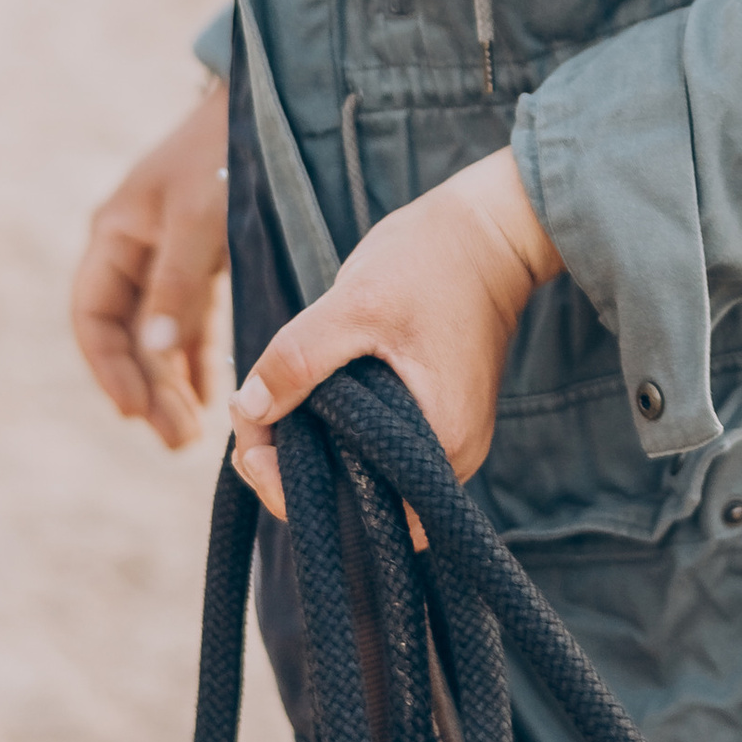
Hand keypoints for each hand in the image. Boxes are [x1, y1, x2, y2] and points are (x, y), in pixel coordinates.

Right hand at [70, 80, 228, 450]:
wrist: (268, 105)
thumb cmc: (224, 152)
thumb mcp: (199, 216)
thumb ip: (177, 283)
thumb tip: (155, 352)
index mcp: (114, 235)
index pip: (92, 317)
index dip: (109, 368)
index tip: (134, 410)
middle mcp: (133, 249)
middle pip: (126, 335)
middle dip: (145, 388)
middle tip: (175, 439)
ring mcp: (166, 255)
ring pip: (158, 334)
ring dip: (169, 381)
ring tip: (189, 433)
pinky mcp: (203, 259)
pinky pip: (188, 319)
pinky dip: (195, 356)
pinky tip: (207, 392)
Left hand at [229, 148, 560, 523]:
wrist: (492, 229)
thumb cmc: (433, 261)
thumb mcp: (355, 304)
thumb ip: (298, 360)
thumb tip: (248, 411)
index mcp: (440, 443)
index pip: (357, 512)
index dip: (292, 489)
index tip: (252, 446)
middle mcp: (451, 457)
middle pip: (357, 503)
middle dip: (293, 471)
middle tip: (249, 423)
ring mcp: (447, 436)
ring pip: (364, 473)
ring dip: (312, 452)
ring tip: (266, 413)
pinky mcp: (438, 414)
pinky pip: (377, 445)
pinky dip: (336, 434)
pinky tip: (303, 404)